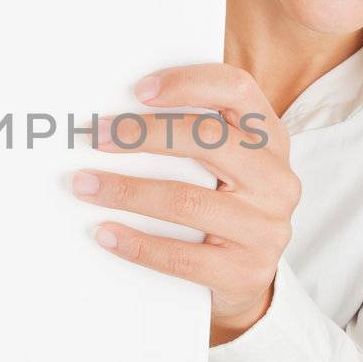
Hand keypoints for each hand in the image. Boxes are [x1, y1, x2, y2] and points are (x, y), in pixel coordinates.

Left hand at [71, 65, 301, 344]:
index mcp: (270, 139)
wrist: (247, 277)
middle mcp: (276, 179)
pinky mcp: (246, 272)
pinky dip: (137, 243)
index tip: (138, 90)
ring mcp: (266, 228)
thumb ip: (190, 136)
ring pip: (187, 200)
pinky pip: (181, 257)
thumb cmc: (223, 205)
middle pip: (209, 141)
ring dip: (127, 191)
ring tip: (86, 185)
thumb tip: (116, 120)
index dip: (188, 84)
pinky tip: (106, 232)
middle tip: (98, 137)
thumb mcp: (223, 165)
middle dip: (144, 135)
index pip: (237, 90)